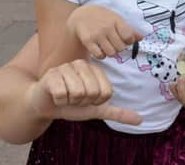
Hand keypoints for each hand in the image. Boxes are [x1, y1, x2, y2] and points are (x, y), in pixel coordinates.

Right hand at [27, 59, 141, 124]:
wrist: (44, 105)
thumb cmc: (71, 105)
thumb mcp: (96, 110)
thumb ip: (118, 113)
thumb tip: (140, 120)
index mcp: (95, 69)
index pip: (105, 92)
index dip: (95, 102)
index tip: (86, 99)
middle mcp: (81, 64)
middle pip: (92, 92)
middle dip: (82, 102)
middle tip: (73, 98)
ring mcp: (65, 67)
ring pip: (77, 93)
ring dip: (70, 101)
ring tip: (65, 96)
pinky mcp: (51, 75)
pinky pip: (62, 94)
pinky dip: (59, 101)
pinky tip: (55, 96)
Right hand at [67, 5, 141, 59]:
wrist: (82, 15)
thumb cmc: (103, 18)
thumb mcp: (117, 19)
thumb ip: (129, 29)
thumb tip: (141, 38)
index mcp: (116, 21)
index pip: (129, 37)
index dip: (129, 41)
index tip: (125, 39)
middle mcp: (107, 28)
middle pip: (121, 47)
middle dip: (120, 47)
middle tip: (115, 43)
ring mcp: (97, 35)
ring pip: (111, 53)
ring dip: (111, 52)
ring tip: (108, 46)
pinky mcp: (88, 41)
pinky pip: (99, 55)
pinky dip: (102, 55)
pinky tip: (100, 49)